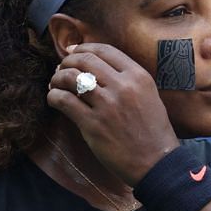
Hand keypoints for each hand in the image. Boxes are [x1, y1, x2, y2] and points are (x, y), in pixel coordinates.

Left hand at [47, 42, 179, 184]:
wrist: (157, 162)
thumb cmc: (153, 131)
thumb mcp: (149, 97)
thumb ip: (128, 80)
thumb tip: (96, 67)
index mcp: (139, 77)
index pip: (105, 50)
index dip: (84, 48)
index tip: (73, 52)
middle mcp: (123, 86)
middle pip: (84, 60)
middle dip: (67, 62)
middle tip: (62, 69)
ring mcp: (107, 105)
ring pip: (70, 77)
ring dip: (57, 78)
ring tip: (56, 84)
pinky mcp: (93, 124)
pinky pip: (63, 100)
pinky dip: (53, 97)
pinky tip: (54, 100)